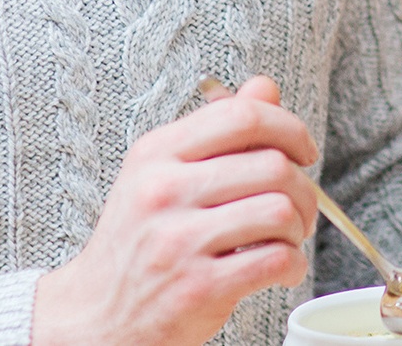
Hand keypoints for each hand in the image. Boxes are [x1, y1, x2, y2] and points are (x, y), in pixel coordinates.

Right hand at [32, 76, 320, 345]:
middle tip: (298, 209)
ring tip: (285, 239)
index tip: (303, 151)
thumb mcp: (164, 174)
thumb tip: (265, 88)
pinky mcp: (198, 286)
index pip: (241, 116)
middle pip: (272, 166)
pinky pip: (276, 259)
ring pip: (279, 211)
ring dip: (298, 228)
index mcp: (156, 154)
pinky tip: (280, 267)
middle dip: (303, 189)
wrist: (97, 314)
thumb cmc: (138, 242)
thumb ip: (218, 131)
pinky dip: (293, 264)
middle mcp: (163, 191)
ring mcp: (179, 240)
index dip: (289, 128)